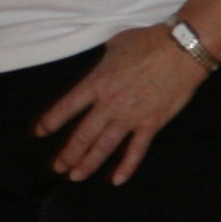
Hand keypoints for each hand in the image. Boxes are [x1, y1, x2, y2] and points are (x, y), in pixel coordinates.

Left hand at [35, 25, 207, 183]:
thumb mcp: (117, 43)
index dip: (51, 121)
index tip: (40, 132)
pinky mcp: (151, 123)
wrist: (180, 49)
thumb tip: (105, 57)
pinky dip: (126, 167)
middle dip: (68, 154)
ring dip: (88, 164)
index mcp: (97, 82)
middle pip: (82, 135)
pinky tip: (116, 180)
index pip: (67, 106)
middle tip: (59, 168)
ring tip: (76, 176)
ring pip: (103, 147)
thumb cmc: (149, 42)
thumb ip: (106, 57)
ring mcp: (130, 116)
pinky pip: (136, 150)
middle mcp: (109, 104)